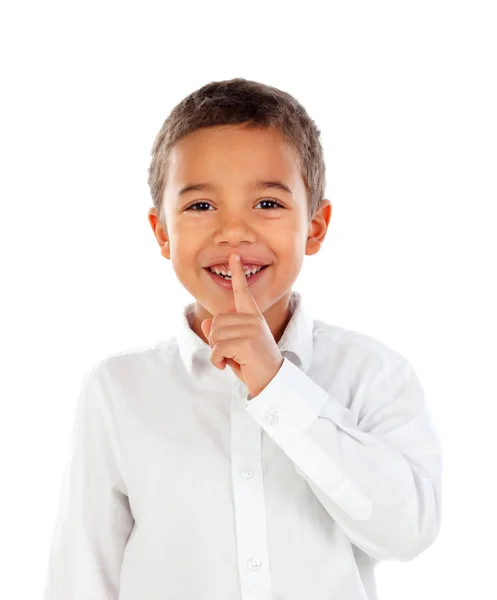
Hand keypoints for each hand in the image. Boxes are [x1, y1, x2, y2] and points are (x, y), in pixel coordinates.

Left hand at [200, 253, 283, 397]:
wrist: (272, 382)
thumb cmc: (253, 365)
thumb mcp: (233, 348)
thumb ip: (220, 334)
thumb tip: (205, 324)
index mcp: (253, 317)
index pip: (243, 292)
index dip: (237, 274)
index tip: (234, 256)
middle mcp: (254, 319)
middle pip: (216, 321)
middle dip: (215, 341)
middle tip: (229, 354)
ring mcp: (252, 330)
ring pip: (215, 334)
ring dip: (216, 352)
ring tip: (231, 360)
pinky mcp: (247, 343)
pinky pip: (217, 348)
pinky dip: (216, 360)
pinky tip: (227, 366)